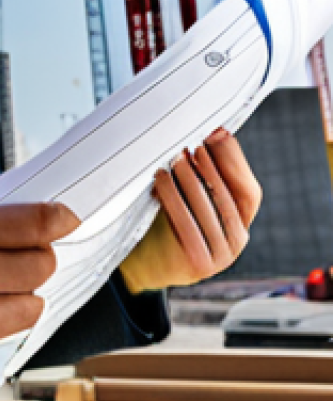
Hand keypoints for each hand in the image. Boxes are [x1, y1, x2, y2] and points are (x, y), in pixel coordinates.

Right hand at [0, 202, 79, 372]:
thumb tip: (34, 222)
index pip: (29, 222)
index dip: (58, 219)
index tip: (68, 218)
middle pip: (42, 262)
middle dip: (37, 257)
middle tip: (18, 257)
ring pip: (37, 299)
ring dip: (23, 292)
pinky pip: (18, 325)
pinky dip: (8, 316)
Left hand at [119, 128, 262, 293]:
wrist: (149, 265)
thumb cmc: (170, 226)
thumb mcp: (191, 201)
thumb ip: (202, 178)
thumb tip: (210, 135)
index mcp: (242, 225)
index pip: (250, 192)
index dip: (236, 163)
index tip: (218, 136)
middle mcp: (237, 242)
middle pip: (229, 198)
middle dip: (211, 166)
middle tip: (193, 144)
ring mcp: (220, 256)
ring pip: (206, 208)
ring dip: (190, 178)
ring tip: (174, 157)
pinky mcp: (197, 262)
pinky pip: (184, 222)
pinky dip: (171, 196)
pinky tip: (160, 179)